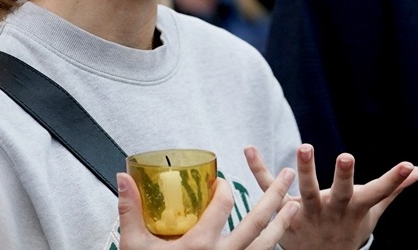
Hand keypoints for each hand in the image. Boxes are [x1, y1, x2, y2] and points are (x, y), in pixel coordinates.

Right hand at [115, 169, 300, 248]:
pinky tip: (278, 239)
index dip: (224, 187)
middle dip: (274, 196)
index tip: (222, 182)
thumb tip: (122, 177)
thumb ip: (130, 210)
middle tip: (286, 175)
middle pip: (256, 222)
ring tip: (294, 204)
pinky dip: (271, 249)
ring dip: (282, 223)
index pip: (222, 204)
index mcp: (199, 244)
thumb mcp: (135, 245)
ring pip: (266, 245)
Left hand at [245, 144, 417, 249]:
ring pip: (304, 192)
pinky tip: (249, 148)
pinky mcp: (282, 212)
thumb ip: (393, 188)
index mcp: (354, 208)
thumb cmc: (348, 228)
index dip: (394, 179)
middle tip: (347, 156)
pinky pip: (267, 189)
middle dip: (343, 177)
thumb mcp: (372, 212)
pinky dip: (258, 169)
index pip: (378, 192)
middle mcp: (331, 211)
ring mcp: (306, 213)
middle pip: (337, 193)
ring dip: (303, 171)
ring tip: (304, 146)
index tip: (408, 165)